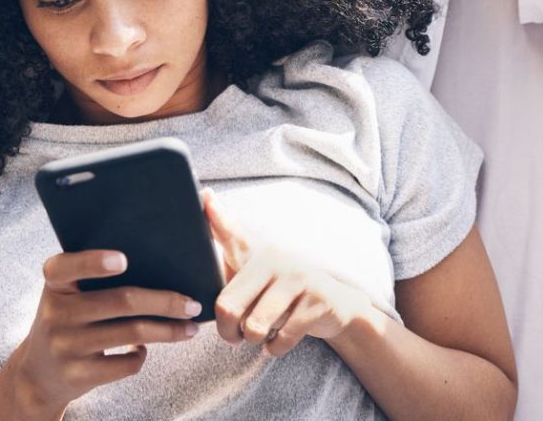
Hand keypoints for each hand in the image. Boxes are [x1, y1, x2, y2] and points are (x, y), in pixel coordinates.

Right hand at [13, 250, 203, 412]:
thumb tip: (160, 267)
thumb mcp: (67, 295)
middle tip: (192, 304)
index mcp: (54, 284)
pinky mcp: (77, 374)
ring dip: (168, 331)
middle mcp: (56, 313)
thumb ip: (92, 279)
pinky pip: (125, 364)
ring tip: (190, 328)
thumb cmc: (68, 320)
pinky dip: (142, 356)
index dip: (93, 262)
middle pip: (122, 301)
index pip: (66, 266)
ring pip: (132, 333)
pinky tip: (146, 349)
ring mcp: (66, 346)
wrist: (38, 373)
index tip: (123, 260)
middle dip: (165, 302)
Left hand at [203, 188, 375, 356]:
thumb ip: (230, 246)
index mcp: (256, 252)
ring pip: (256, 325)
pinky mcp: (317, 301)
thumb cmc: (285, 291)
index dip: (215, 216)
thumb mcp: (256, 271)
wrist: (337, 306)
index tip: (204, 194)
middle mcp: (276, 260)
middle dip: (227, 331)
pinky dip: (275, 348)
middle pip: (228, 305)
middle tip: (234, 337)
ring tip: (258, 336)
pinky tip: (276, 342)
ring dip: (254, 340)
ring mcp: (298, 279)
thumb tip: (207, 199)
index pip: (230, 234)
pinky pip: (282, 338)